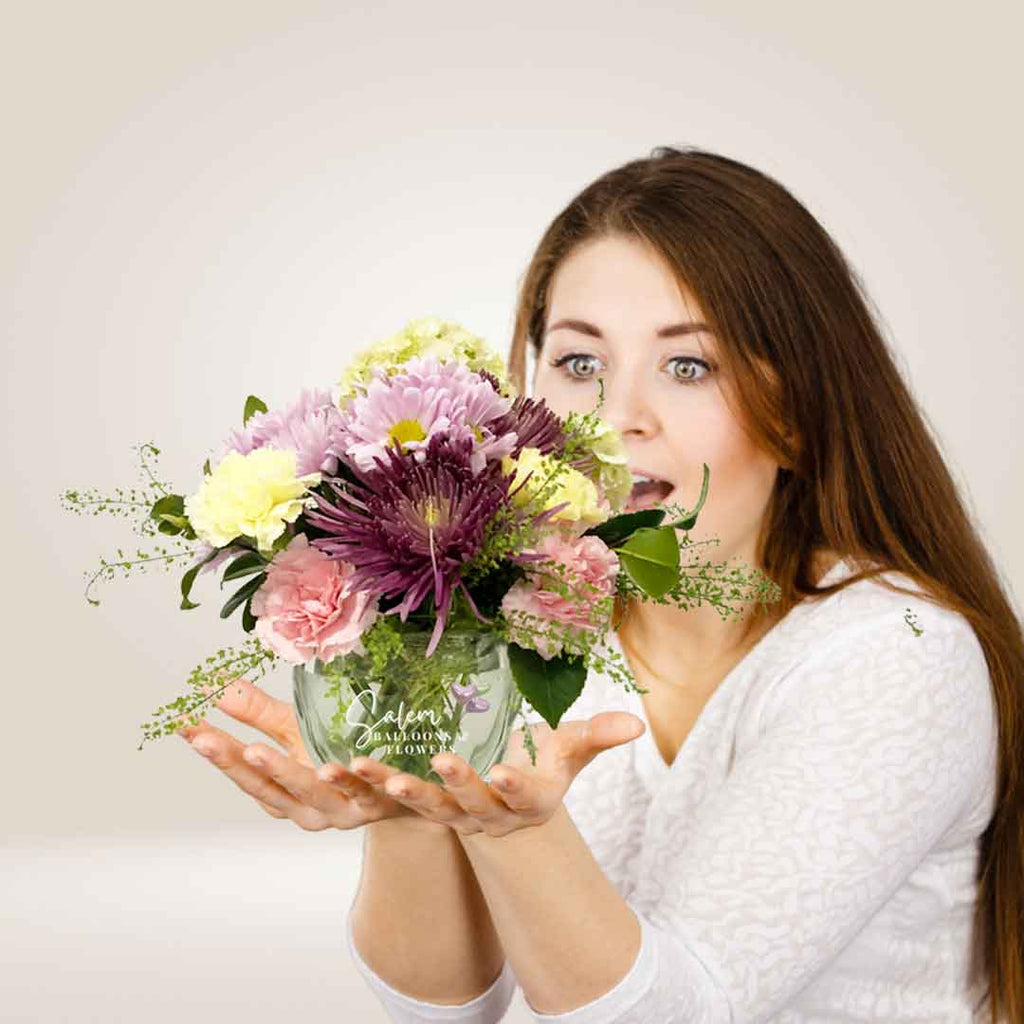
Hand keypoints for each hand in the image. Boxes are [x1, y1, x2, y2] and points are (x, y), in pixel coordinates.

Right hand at [178, 676, 447, 833]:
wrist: (404, 794)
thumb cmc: (340, 756)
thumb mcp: (296, 731)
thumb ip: (256, 712)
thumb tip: (210, 682)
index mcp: (283, 796)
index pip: (243, 773)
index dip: (215, 751)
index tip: (185, 725)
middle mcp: (308, 811)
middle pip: (270, 788)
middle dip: (239, 764)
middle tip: (207, 739)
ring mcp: (344, 811)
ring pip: (315, 795)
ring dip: (288, 774)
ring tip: (260, 751)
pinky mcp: (381, 803)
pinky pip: (371, 791)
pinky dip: (361, 778)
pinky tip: (352, 762)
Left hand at [356, 711, 645, 837]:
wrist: (510, 799)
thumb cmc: (543, 766)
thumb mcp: (570, 750)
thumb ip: (597, 737)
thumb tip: (638, 723)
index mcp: (529, 801)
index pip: (524, 795)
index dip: (515, 786)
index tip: (503, 770)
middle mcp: (491, 814)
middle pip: (473, 803)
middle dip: (458, 784)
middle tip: (439, 761)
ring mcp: (455, 815)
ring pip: (425, 806)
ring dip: (399, 791)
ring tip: (373, 772)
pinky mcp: (427, 807)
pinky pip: (396, 800)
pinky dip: (371, 786)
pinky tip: (347, 766)